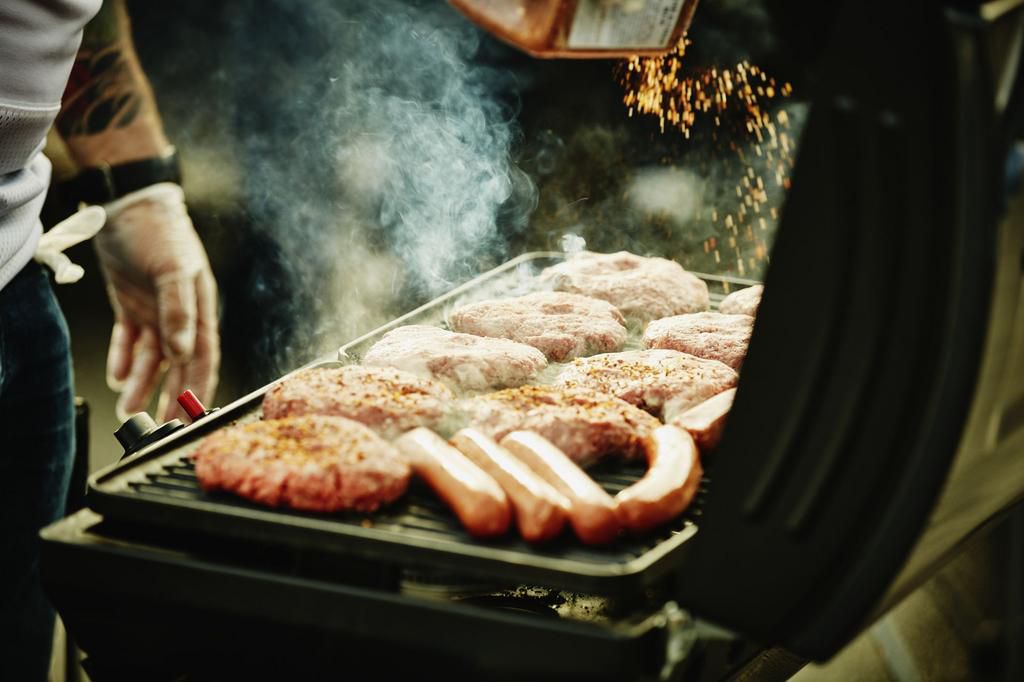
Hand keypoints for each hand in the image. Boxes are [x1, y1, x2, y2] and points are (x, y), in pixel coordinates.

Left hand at [95, 182, 218, 421]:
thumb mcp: (174, 269)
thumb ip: (179, 312)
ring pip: (152, 358)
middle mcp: (181, 315)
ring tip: (130, 409)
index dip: (199, 387)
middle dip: (171, 396)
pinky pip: (129, 340)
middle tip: (160, 427)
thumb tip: (181, 353)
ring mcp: (156, 311)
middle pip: (178, 365)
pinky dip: (124, 359)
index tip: (194, 414)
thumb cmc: (161, 232)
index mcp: (200, 308)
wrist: (128, 204)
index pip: (203, 357)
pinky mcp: (132, 304)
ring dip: (143, 384)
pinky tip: (118, 378)